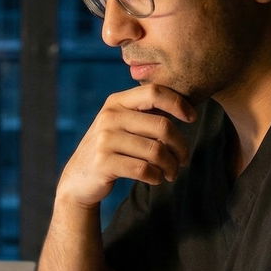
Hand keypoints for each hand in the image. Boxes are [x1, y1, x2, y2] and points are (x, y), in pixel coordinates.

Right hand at [58, 84, 196, 208]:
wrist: (78, 177)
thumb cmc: (111, 148)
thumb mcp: (121, 123)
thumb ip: (145, 113)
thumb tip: (186, 109)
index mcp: (116, 102)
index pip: (154, 92)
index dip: (178, 103)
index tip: (191, 118)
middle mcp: (109, 117)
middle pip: (162, 126)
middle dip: (180, 146)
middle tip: (183, 159)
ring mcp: (105, 140)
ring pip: (156, 151)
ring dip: (171, 166)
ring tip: (171, 173)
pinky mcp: (103, 163)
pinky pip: (144, 170)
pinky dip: (156, 177)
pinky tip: (156, 179)